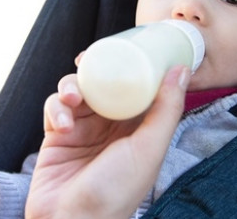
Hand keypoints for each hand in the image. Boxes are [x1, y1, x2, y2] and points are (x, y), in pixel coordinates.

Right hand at [25, 65, 189, 218]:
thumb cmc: (116, 193)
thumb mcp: (148, 149)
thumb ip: (167, 110)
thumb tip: (182, 69)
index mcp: (138, 128)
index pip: (139, 86)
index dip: (133, 63)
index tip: (128, 42)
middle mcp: (111, 125)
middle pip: (104, 82)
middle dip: (96, 68)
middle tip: (89, 58)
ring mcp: (83, 129)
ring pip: (77, 89)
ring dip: (71, 87)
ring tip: (72, 99)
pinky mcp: (57, 135)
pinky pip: (54, 107)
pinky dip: (56, 109)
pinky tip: (62, 126)